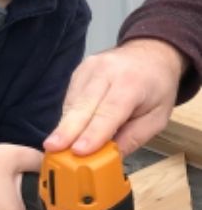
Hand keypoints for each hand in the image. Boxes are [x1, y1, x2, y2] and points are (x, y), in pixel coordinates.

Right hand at [43, 39, 186, 155]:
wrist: (150, 52)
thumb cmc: (156, 87)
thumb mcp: (157, 117)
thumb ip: (134, 137)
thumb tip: (108, 157)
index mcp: (131, 83)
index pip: (109, 112)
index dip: (93, 132)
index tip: (78, 150)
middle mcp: (106, 71)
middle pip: (83, 104)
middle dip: (67, 129)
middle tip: (52, 147)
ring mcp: (89, 67)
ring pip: (73, 100)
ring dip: (65, 124)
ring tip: (56, 145)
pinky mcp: (79, 68)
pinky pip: (71, 95)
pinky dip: (68, 114)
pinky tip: (67, 128)